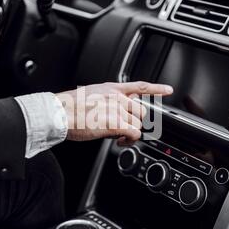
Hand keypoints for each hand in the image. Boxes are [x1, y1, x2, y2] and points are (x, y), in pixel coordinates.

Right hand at [56, 82, 172, 144]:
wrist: (59, 113)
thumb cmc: (69, 108)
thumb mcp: (90, 96)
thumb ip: (106, 100)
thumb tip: (114, 112)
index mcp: (111, 89)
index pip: (140, 87)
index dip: (156, 89)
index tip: (168, 90)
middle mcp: (117, 97)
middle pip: (141, 110)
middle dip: (136, 121)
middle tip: (124, 128)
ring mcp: (117, 110)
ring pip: (138, 123)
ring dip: (130, 132)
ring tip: (118, 136)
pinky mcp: (115, 123)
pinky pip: (134, 133)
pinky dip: (129, 140)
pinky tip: (120, 141)